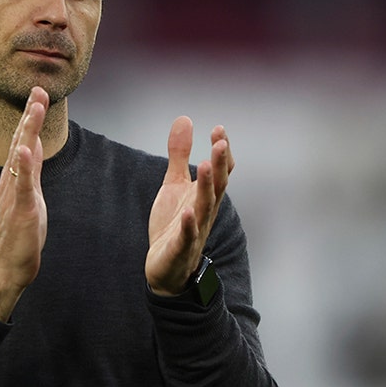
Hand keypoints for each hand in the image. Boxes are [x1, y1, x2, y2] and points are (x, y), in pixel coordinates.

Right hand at [0, 86, 49, 320]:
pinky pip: (23, 185)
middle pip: (22, 141)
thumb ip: (30, 173)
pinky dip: (24, 166)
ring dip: (28, 131)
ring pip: (22, 157)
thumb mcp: (29, 197)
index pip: (24, 141)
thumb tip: (33, 148)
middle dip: (31, 115)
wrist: (6, 266)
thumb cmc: (19, 235)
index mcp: (16, 178)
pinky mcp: (21, 210)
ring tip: (34, 108)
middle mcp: (12, 181)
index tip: (38, 94)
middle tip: (39, 90)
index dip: (31, 117)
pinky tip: (25, 150)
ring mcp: (16, 195)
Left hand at [146, 117, 234, 294]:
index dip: (221, 152)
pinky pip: (187, 236)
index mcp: (204, 195)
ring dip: (206, 187)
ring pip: (204, 207)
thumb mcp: (174, 185)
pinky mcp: (180, 248)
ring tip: (204, 164)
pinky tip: (189, 212)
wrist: (165, 267)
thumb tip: (185, 119)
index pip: (219, 171)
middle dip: (219, 164)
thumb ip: (179, 155)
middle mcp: (204, 211)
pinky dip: (189, 224)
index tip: (219, 129)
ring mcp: (194, 230)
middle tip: (220, 141)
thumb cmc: (173, 224)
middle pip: (216, 185)